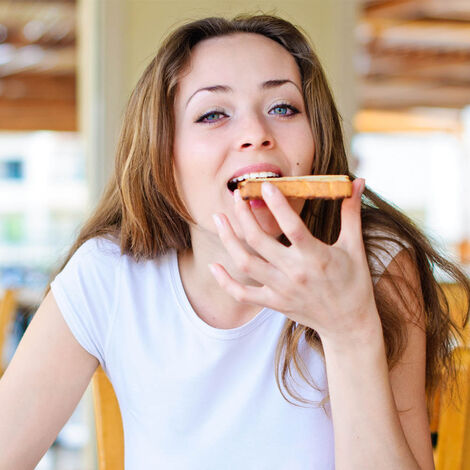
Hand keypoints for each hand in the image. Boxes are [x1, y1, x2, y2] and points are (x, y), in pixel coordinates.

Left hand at [209, 178, 380, 344]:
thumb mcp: (354, 247)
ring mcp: (281, 289)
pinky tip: (213, 266)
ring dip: (229, 239)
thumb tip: (357, 181)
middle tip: (238, 194)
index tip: (265, 185)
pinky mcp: (273, 302)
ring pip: (245, 263)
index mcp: (316, 257)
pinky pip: (242, 294)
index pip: (293, 227)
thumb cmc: (354, 283)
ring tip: (219, 218)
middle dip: (244, 215)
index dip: (277, 205)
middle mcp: (295, 273)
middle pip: (260, 240)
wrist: (349, 325)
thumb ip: (351, 212)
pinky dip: (225, 282)